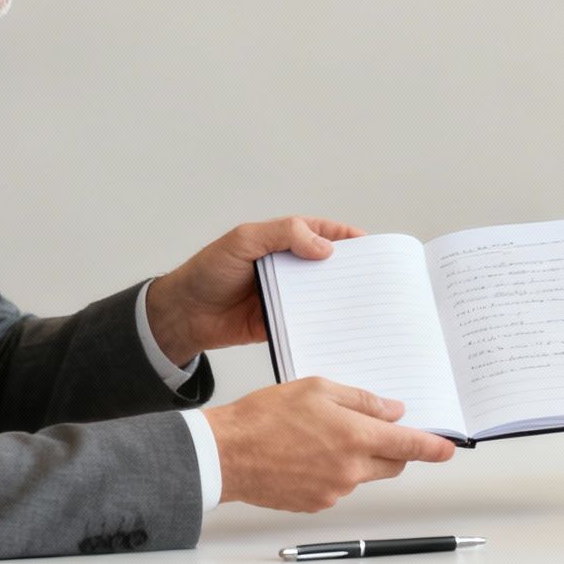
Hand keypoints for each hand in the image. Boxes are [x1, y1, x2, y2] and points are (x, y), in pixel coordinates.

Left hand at [145, 216, 361, 362]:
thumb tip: (325, 247)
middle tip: (378, 280)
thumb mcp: (244, 241)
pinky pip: (310, 323)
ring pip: (324, 295)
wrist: (185, 315)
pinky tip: (342, 330)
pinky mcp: (283, 322)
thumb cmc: (208, 271)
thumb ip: (283, 235)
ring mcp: (288, 295)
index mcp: (283, 240)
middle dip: (353, 271)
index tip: (373, 247)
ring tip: (368, 307)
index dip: (348, 238)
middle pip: (330, 266)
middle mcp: (290, 266)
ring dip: (343, 299)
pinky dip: (325, 325)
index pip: (323, 233)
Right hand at [202, 377, 456, 510]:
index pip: (409, 445)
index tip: (449, 449)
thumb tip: (392, 412)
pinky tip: (306, 456)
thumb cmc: (263, 417)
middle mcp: (350, 469)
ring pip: (363, 475)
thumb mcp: (316, 390)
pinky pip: (339, 487)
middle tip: (370, 430)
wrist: (226, 455)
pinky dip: (333, 472)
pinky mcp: (316, 504)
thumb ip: (361, 401)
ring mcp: (334, 491)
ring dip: (356, 459)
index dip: (433, 448)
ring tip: (319, 438)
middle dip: (390, 448)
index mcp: (355, 436)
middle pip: (391, 463)